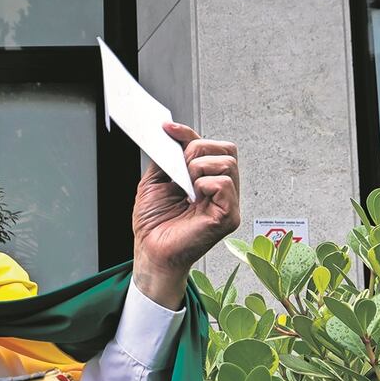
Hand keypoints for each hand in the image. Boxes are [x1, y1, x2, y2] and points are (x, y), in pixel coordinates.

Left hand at [132, 122, 240, 309]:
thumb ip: (166, 158)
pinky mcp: (228, 217)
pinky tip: (193, 196)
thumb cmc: (154, 224)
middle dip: (198, 149)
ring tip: (184, 186)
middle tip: (179, 166)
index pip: (211, 146)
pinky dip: (206, 183)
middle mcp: (221, 190)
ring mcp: (228, 203)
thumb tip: (171, 134)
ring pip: (227, 163)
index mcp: (206, 179)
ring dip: (199, 166)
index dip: (190, 134)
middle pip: (226, 149)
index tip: (167, 128)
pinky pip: (225, 184)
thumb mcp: (155, 182)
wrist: (150, 252)